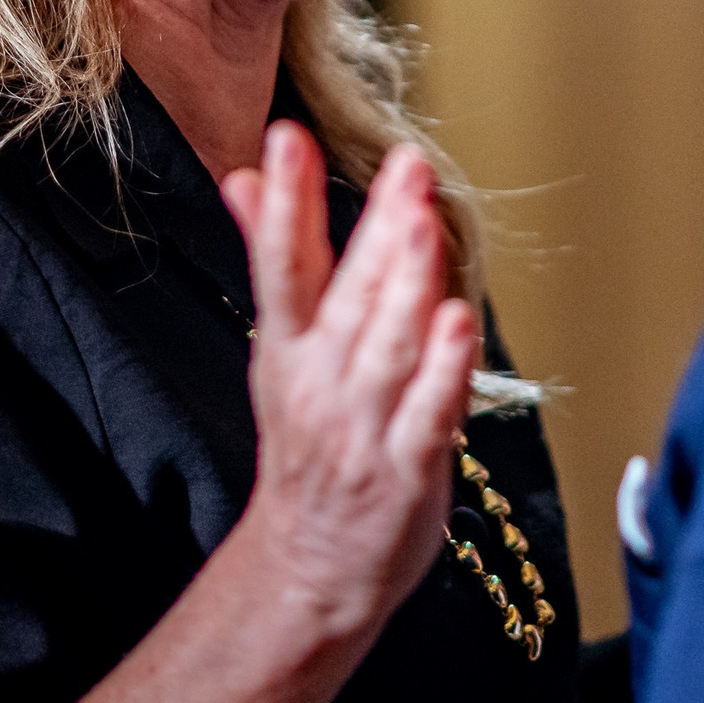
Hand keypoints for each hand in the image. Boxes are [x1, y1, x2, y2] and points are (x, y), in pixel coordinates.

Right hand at [219, 124, 477, 644]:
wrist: (311, 564)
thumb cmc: (309, 441)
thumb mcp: (281, 346)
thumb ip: (274, 253)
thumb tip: (245, 176)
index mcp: (288, 347)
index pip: (281, 263)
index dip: (286, 201)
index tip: (285, 137)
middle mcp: (321, 383)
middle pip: (350, 296)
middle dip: (378, 229)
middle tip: (405, 165)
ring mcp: (363, 428)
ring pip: (389, 346)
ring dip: (408, 285)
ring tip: (425, 224)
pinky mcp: (407, 471)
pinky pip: (427, 413)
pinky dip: (443, 370)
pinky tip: (458, 321)